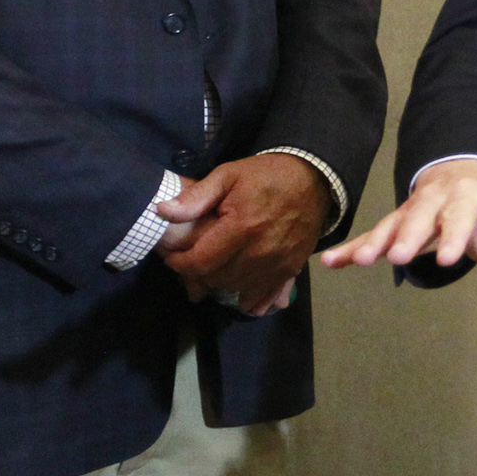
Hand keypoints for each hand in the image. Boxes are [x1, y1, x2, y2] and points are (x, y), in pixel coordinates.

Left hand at [156, 153, 329, 316]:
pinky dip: (252, 301)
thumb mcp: (228, 175)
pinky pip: (267, 295)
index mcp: (242, 228)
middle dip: (198, 274)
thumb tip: (162, 212)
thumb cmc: (266, 175)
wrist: (314, 178)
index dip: (180, 264)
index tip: (172, 257)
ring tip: (213, 271)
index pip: (201, 262)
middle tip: (191, 262)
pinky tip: (244, 299)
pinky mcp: (291, 269)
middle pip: (217, 279)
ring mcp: (278, 264)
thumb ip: (196, 197)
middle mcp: (260, 252)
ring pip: (238, 289)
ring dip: (221, 284)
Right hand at [318, 158, 476, 296]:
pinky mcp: (392, 223)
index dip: (455, 237)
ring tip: (361, 261)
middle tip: (397, 257)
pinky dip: (350, 248)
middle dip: (409, 236)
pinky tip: (330, 263)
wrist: (462, 175)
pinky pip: (369, 234)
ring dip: (375, 241)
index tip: (449, 258)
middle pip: (421, 218)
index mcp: (466, 202)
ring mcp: (410, 211)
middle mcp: (435, 202)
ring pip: (391, 224)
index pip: (461, 219)